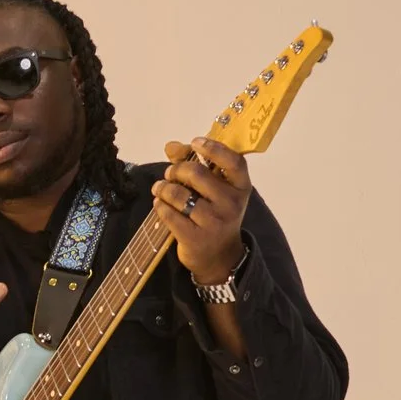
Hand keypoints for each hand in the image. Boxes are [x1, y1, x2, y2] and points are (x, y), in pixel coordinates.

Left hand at [153, 136, 250, 282]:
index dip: (213, 148)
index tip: (195, 142)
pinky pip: (169, 214)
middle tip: (169, 174)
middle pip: (196, 174)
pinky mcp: (195, 238)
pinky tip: (159, 204)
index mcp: (241, 187)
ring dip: (163, 188)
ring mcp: (214, 222)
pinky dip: (159, 205)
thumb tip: (171, 146)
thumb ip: (194, 163)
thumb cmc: (215, 214)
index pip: (233, 161)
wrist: (219, 256)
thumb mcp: (215, 189)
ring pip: (179, 194)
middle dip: (176, 170)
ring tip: (160, 189)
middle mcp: (231, 203)